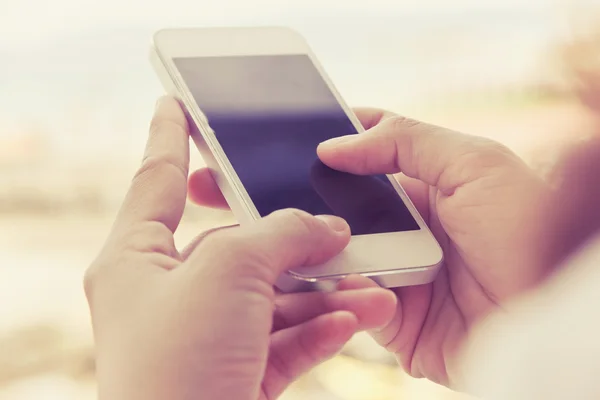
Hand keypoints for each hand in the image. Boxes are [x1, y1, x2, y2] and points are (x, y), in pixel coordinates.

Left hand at [84, 97, 396, 399]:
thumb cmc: (181, 363)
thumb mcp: (230, 271)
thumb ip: (282, 234)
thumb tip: (326, 229)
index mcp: (136, 262)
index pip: (154, 180)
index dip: (169, 136)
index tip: (179, 104)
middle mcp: (168, 297)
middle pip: (237, 245)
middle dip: (292, 236)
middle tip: (335, 219)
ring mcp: (206, 339)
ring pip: (273, 297)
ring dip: (325, 289)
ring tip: (375, 280)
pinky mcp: (239, 376)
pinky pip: (287, 339)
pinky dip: (324, 326)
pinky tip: (360, 315)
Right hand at [190, 108, 548, 386]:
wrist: (546, 316)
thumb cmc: (527, 230)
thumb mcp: (476, 162)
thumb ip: (407, 141)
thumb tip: (336, 145)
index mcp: (420, 184)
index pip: (356, 158)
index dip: (313, 146)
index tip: (266, 141)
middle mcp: (401, 226)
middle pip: (329, 206)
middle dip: (281, 196)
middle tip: (227, 186)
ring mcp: (391, 269)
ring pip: (326, 253)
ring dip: (293, 244)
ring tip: (242, 229)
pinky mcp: (387, 314)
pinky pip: (342, 298)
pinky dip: (321, 289)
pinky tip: (289, 275)